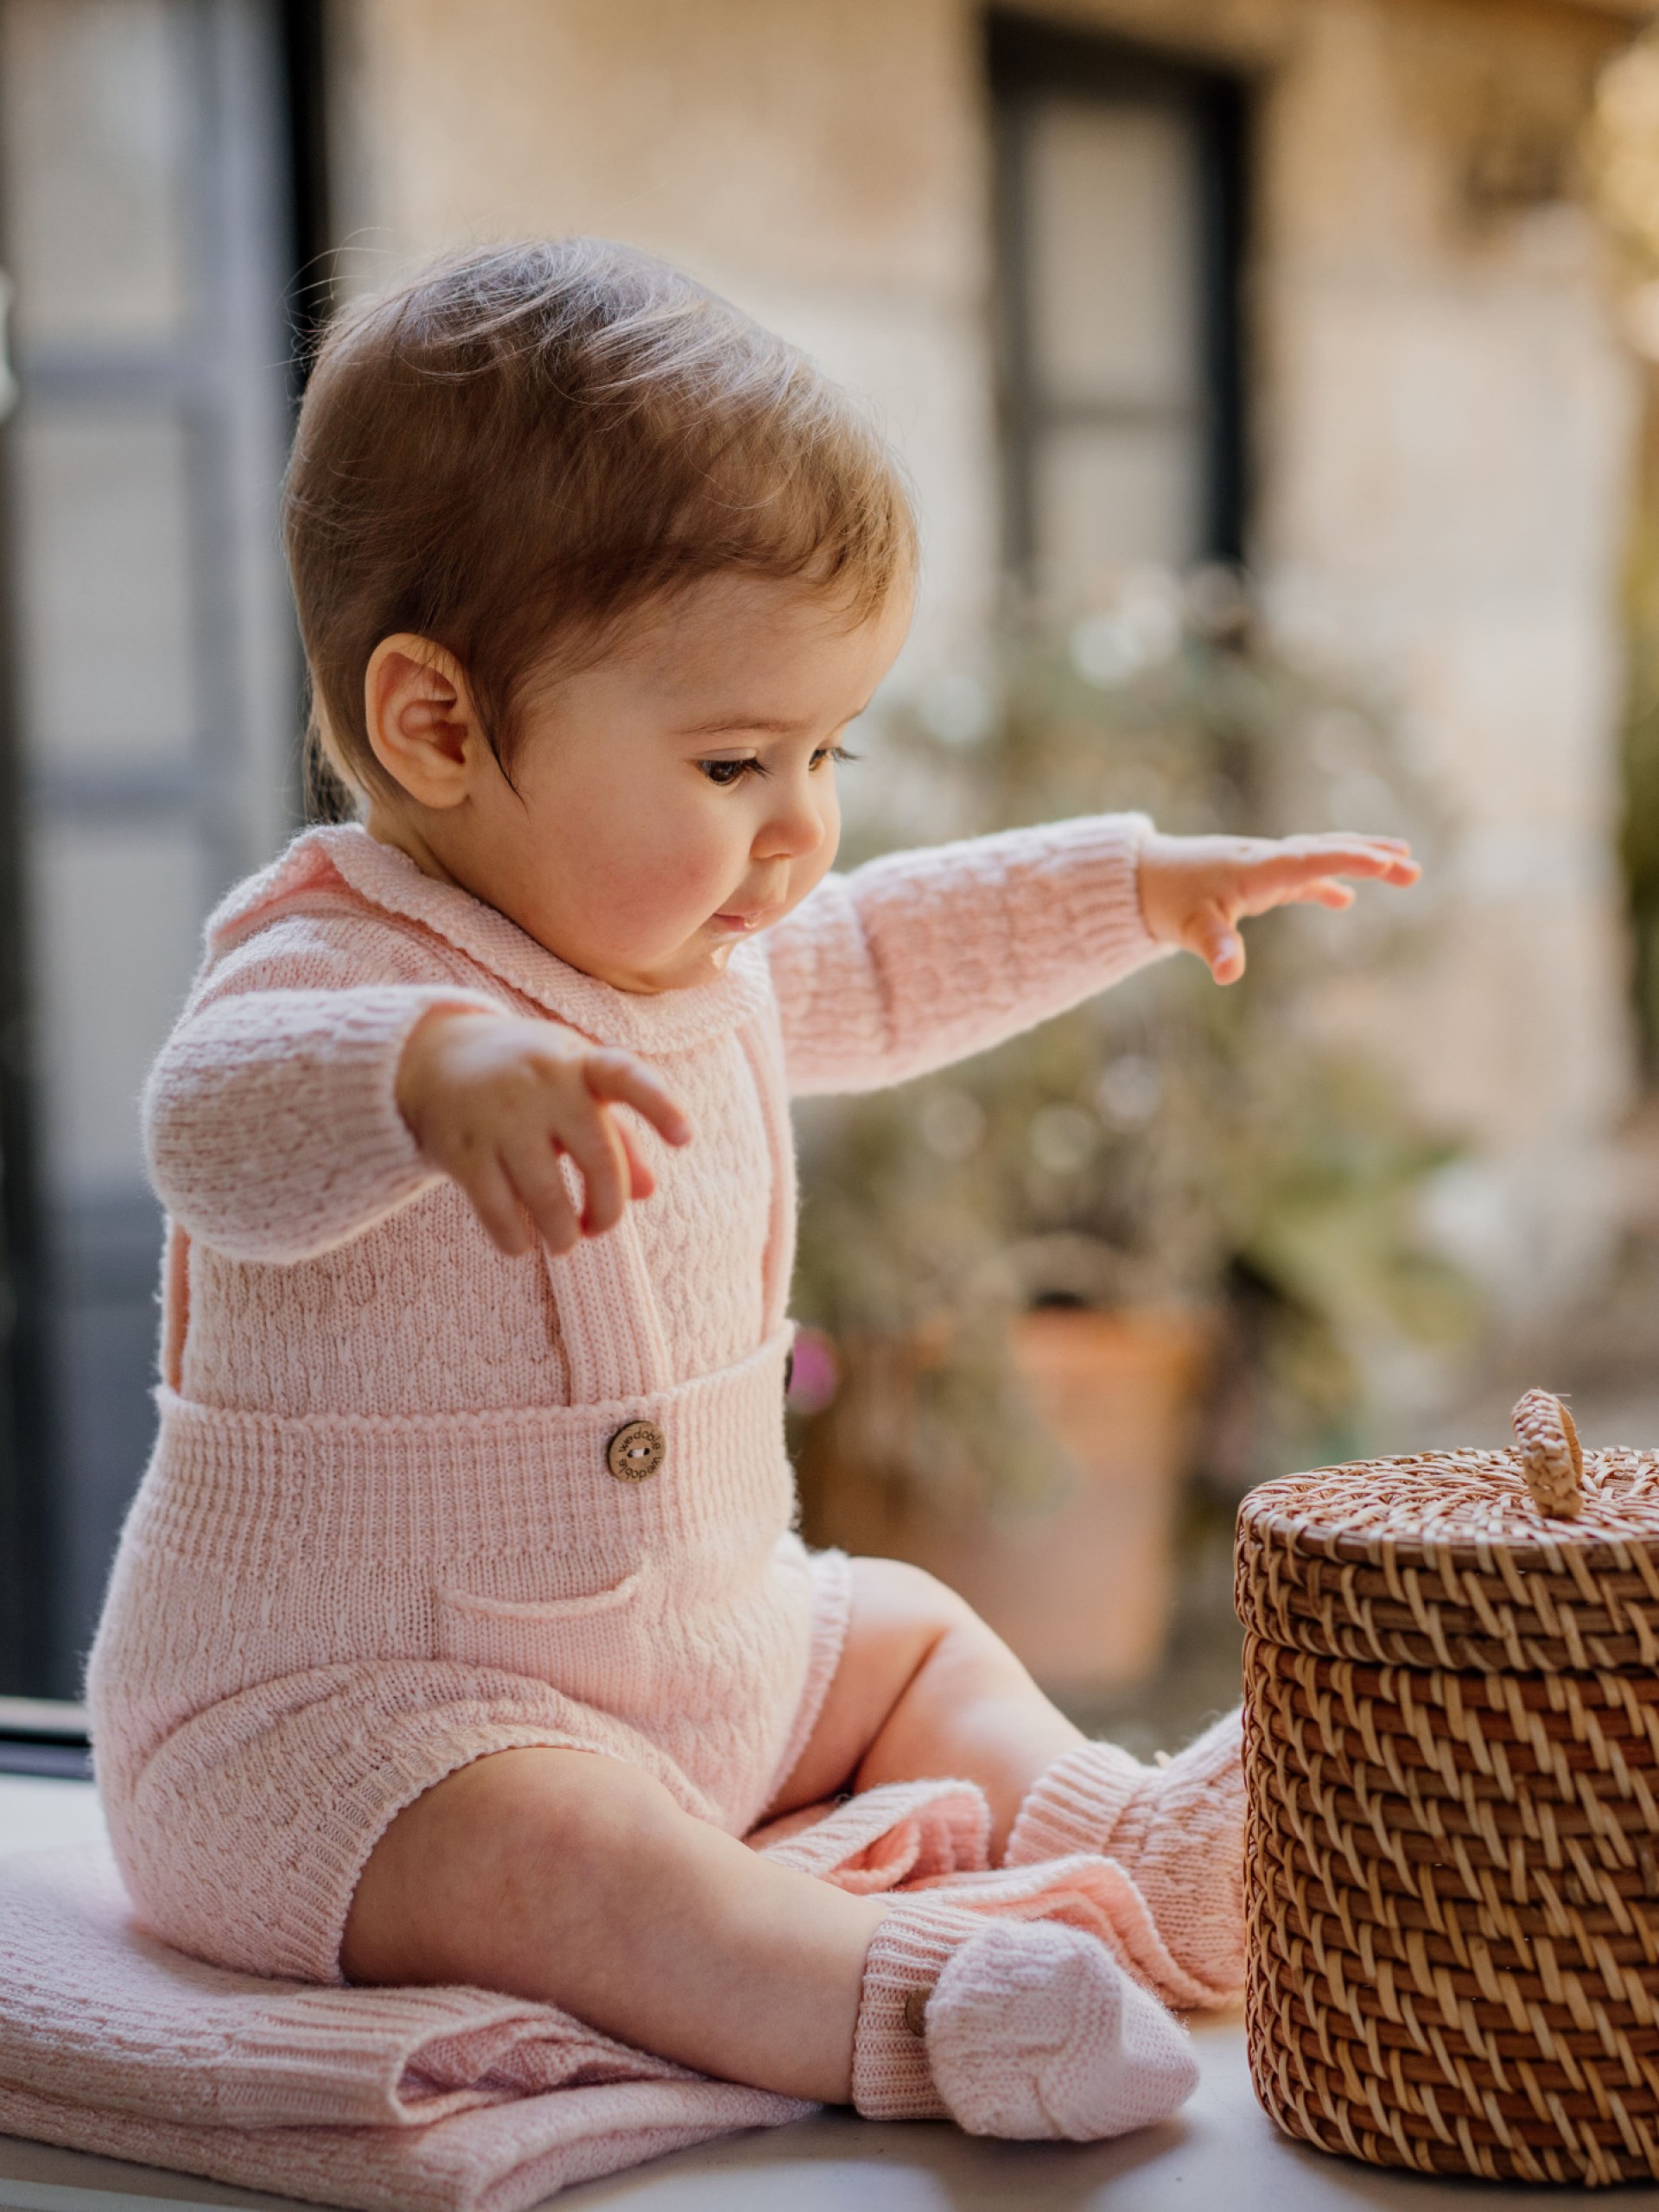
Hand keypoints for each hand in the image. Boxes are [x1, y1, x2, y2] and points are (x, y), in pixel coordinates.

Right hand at [395, 1009, 690, 1256]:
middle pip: (597, 1159)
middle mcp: (543, 1086)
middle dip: (607, 1208)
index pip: (626, 1077)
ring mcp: (499, 1117)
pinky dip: (515, 1241)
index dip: (659, 1106)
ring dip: (562, 1234)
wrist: (436, 1056)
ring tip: (564, 1242)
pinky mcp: (462, 1149)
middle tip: (599, 1227)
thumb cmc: (531, 1078)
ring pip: (546, 1197)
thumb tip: (648, 1192)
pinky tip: (522, 1245)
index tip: (685, 1138)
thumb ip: (617, 1134)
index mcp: (579, 1065)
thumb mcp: (576, 1087)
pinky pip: (497, 1211)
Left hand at [1137, 830, 1419, 983]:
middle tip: (1412, 868)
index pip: (1314, 859)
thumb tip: (1229, 975)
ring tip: (1404, 865)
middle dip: (1371, 857)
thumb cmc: (1167, 900)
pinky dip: (1326, 882)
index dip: (1352, 861)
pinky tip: (1345, 900)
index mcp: (1258, 867)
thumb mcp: (1189, 928)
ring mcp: (1265, 867)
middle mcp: (1267, 860)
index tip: (1390, 863)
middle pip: (1328, 851)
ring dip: (1359, 859)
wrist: (1139, 880)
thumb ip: (1215, 947)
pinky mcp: (1258, 879)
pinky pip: (1302, 876)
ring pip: (1321, 857)